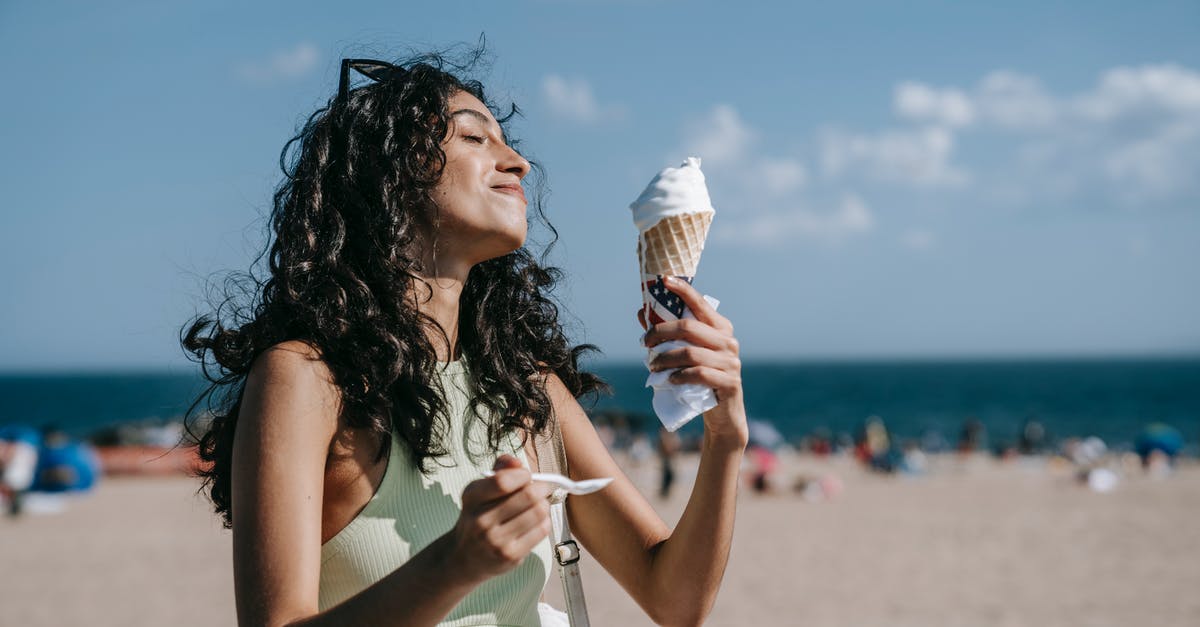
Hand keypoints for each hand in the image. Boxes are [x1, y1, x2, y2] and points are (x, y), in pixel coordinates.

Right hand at [448, 454, 551, 583]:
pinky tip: (536, 522)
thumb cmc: (478, 517)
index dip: (523, 475)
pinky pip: (541, 530)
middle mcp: (481, 520)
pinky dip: (544, 521)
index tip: (526, 476)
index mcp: (472, 497)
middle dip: (542, 488)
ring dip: (544, 504)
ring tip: (538, 505)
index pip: (503, 481)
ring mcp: (496, 540)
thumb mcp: (480, 491)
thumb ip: (500, 470)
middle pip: (528, 495)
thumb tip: (517, 462)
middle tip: (542, 488)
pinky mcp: (510, 556)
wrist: (463, 558)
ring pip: (538, 512)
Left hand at [638, 276, 747, 445]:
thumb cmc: (701, 378)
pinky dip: (679, 376)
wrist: (723, 414)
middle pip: (689, 327)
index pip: (701, 303)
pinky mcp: (730, 383)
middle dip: (661, 332)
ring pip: (691, 353)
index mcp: (720, 328)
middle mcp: (729, 341)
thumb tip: (642, 312)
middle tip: (645, 341)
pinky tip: (670, 379)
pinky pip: (699, 375)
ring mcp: (731, 362)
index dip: (683, 290)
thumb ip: (668, 334)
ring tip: (652, 365)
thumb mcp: (686, 354)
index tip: (664, 280)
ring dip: (665, 358)